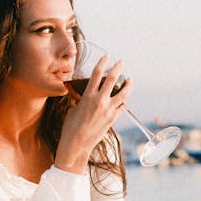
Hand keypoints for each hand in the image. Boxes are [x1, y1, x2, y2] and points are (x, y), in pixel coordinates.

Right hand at [56, 55, 131, 174]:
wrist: (76, 144)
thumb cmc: (70, 127)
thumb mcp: (73, 109)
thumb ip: (81, 100)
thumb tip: (83, 97)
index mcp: (88, 96)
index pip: (97, 74)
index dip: (103, 63)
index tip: (107, 56)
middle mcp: (100, 101)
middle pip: (112, 79)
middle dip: (118, 68)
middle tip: (121, 62)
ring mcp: (108, 110)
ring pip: (123, 93)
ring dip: (128, 85)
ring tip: (130, 80)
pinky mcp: (112, 119)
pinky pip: (121, 107)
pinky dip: (122, 102)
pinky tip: (123, 99)